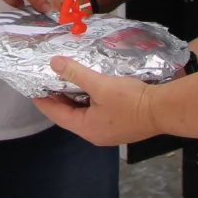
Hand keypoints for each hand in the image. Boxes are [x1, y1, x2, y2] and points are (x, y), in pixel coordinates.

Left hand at [32, 58, 165, 145]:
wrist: (164, 110)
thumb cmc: (131, 100)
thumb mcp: (100, 84)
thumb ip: (75, 73)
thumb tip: (54, 64)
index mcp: (86, 128)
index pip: (57, 115)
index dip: (44, 100)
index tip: (33, 88)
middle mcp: (95, 134)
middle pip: (70, 115)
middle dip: (59, 98)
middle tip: (48, 80)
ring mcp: (108, 132)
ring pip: (84, 113)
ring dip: (75, 98)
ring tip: (66, 80)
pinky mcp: (119, 126)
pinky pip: (97, 113)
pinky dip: (89, 101)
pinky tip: (89, 88)